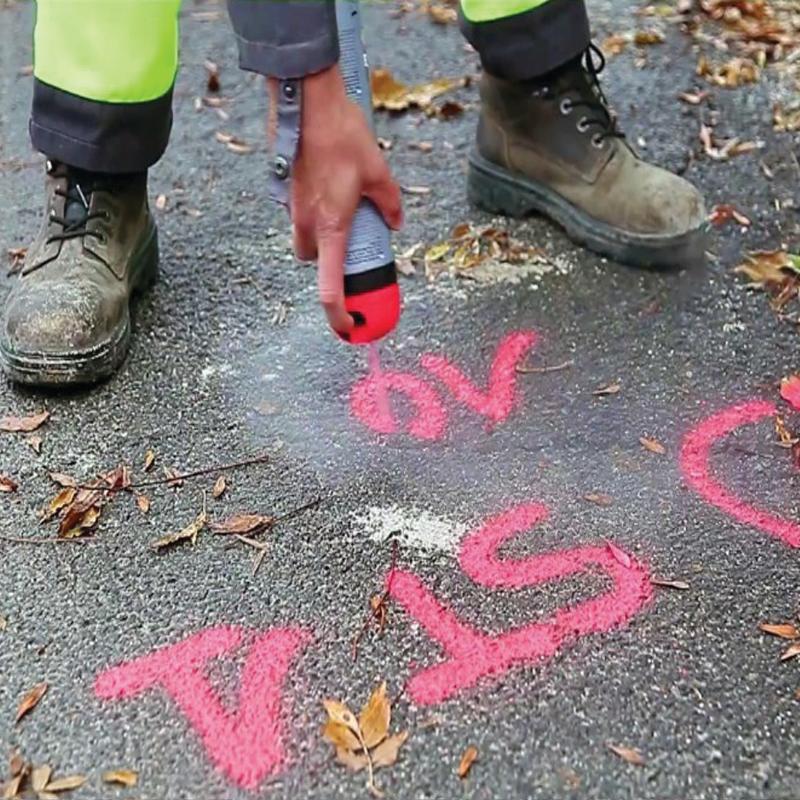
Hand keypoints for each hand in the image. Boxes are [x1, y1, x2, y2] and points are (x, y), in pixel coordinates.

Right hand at [268, 66, 402, 335]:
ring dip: (323, 237)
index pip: (330, 287)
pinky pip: (301, 214)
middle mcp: (307, 223)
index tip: (348, 327)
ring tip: (346, 213)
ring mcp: (293, 207)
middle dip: (331, 262)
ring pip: (306, 239)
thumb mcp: (378, 172)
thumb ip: (390, 203)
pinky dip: (316, 212)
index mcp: (331, 228)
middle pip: (315, 262)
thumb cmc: (342, 136)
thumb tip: (396, 222)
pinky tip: (333, 187)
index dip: (338, 313)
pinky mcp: (288, 190)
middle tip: (353, 248)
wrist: (307, 100)